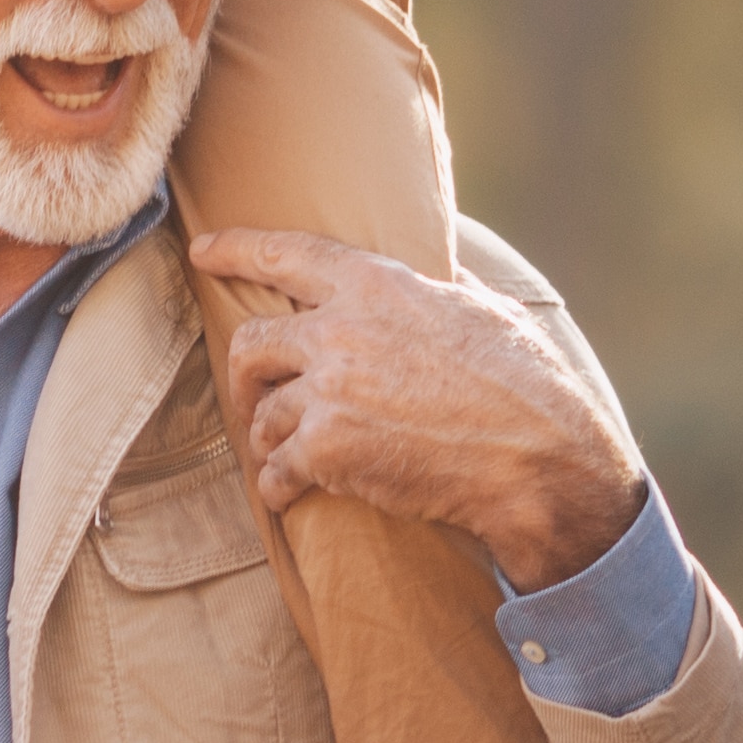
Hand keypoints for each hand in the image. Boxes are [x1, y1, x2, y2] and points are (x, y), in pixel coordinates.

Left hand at [192, 228, 646, 594]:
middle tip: (253, 396)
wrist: (537, 458)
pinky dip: (279, 485)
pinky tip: (287, 494)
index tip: (204, 250)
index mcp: (378, 284)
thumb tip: (442, 263)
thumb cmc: (527, 385)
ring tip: (286, 455)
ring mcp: (329, 389)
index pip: (287, 254)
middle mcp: (341, 329)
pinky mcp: (327, 448)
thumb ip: (445, 286)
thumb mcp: (488, 310)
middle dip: (245, 375)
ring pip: (262, 412)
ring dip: (269, 437)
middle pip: (252, 343)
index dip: (238, 248)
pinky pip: (277, 468)